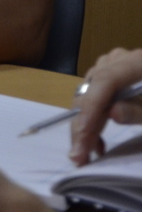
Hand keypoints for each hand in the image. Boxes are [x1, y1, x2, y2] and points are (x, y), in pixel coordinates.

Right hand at [71, 47, 141, 164]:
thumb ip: (140, 111)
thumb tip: (111, 112)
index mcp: (137, 62)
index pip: (105, 80)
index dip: (91, 107)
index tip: (83, 136)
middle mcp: (118, 60)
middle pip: (92, 89)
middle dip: (83, 124)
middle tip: (79, 156)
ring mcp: (112, 67)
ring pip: (87, 95)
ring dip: (84, 125)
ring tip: (87, 152)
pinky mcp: (111, 77)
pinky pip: (93, 96)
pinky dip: (92, 119)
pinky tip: (97, 141)